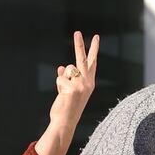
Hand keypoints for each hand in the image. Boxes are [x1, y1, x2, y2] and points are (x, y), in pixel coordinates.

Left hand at [34, 32, 99, 154]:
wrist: (65, 122)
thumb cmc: (67, 107)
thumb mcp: (69, 90)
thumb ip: (67, 78)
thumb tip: (61, 67)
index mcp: (89, 83)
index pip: (92, 63)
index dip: (93, 49)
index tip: (96, 37)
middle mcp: (88, 82)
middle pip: (82, 59)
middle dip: (79, 45)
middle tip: (77, 32)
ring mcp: (81, 85)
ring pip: (68, 70)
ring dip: (63, 79)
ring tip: (65, 93)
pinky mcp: (72, 88)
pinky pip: (60, 78)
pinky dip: (58, 86)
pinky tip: (62, 96)